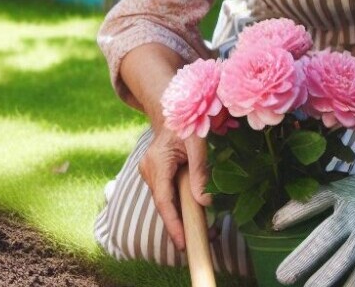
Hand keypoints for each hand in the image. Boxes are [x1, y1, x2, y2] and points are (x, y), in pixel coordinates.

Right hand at [138, 124, 209, 249]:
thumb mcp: (197, 143)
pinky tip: (190, 214)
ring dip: (179, 216)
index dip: (172, 224)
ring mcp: (149, 172)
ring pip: (164, 200)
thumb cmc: (185, 123)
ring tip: (199, 231)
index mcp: (157, 161)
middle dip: (178, 225)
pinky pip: (165, 194)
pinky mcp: (154, 174)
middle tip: (199, 242)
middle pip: (163, 204)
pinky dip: (177, 205)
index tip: (182, 243)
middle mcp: (148, 169)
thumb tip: (205, 201)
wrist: (169, 110)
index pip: (163, 200)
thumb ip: (200, 171)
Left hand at [271, 175, 354, 286]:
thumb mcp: (338, 186)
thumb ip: (314, 197)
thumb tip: (276, 216)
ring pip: (344, 260)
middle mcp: (353, 215)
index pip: (316, 201)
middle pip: (327, 236)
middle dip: (305, 257)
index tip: (275, 225)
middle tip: (283, 276)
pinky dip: (350, 285)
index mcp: (341, 194)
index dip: (296, 212)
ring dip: (325, 277)